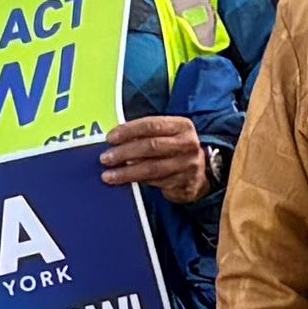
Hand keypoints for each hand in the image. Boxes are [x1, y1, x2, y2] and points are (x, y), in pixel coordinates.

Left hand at [97, 113, 211, 202]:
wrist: (201, 172)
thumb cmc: (175, 149)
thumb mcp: (167, 135)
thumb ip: (146, 134)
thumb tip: (115, 140)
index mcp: (182, 125)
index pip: (151, 124)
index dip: (128, 130)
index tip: (110, 138)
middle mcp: (188, 144)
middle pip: (151, 146)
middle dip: (124, 152)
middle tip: (106, 158)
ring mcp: (188, 165)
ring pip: (152, 168)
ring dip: (127, 172)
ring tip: (109, 175)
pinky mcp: (184, 184)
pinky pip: (156, 182)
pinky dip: (138, 181)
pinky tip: (125, 181)